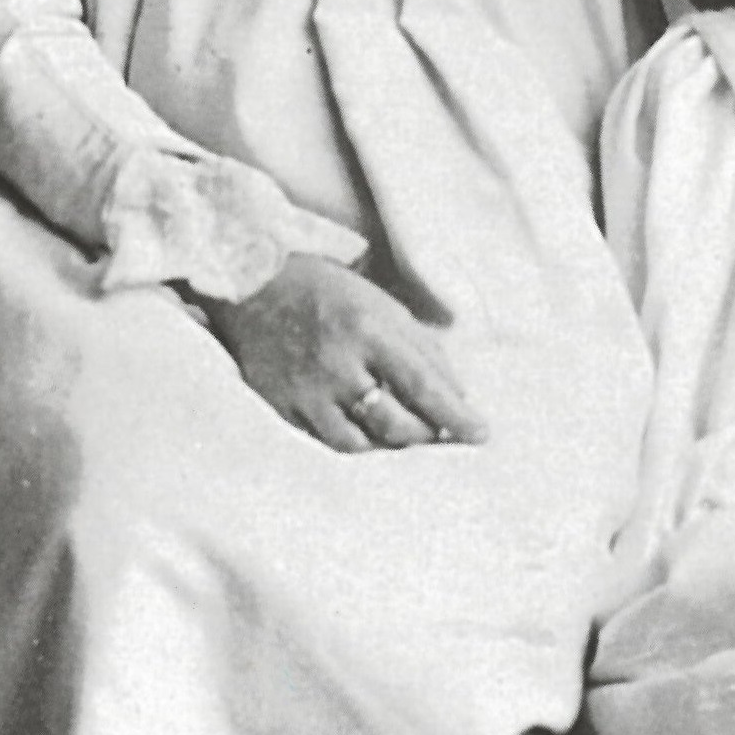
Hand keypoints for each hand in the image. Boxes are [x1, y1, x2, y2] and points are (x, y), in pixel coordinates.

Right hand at [204, 252, 488, 450]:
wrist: (254, 286)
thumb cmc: (330, 295)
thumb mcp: (383, 306)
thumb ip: (423, 348)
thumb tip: (458, 397)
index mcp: (369, 329)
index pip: (423, 384)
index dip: (455, 415)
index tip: (481, 434)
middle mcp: (337, 364)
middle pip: (394, 423)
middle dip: (425, 436)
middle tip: (438, 435)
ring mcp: (306, 390)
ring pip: (360, 444)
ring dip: (389, 447)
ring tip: (403, 439)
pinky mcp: (281, 407)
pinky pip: (324, 444)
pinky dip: (352, 447)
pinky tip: (366, 439)